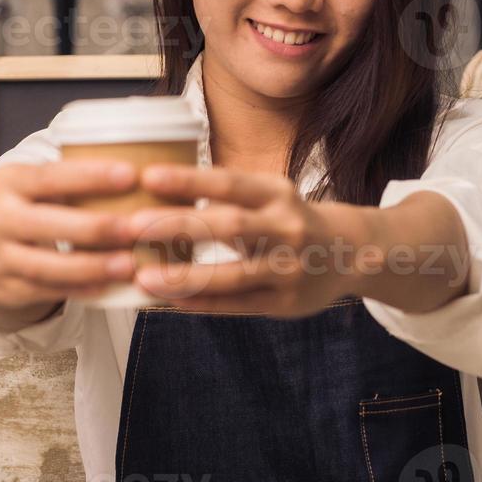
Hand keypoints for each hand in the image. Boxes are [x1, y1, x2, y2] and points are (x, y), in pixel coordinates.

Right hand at [0, 160, 141, 314]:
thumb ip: (66, 178)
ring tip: (128, 264)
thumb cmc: (15, 204)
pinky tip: (107, 285)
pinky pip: (45, 290)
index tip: (130, 174)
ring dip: (91, 266)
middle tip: (135, 227)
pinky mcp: (5, 288)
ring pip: (46, 265)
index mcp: (9, 182)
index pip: (50, 176)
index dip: (90, 176)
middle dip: (94, 227)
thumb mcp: (27, 182)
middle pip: (48, 224)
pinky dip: (78, 289)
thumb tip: (133, 169)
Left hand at [123, 164, 372, 315]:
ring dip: (185, 276)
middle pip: (228, 225)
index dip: (189, 180)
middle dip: (178, 226)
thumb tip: (156, 193)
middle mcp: (287, 227)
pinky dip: (200, 303)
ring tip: (143, 277)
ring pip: (233, 274)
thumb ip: (225, 198)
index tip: (148, 176)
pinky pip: (237, 304)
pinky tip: (168, 301)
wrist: (351, 253)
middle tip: (131, 226)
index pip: (229, 183)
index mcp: (277, 193)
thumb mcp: (268, 196)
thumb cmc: (288, 220)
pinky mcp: (286, 302)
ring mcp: (289, 268)